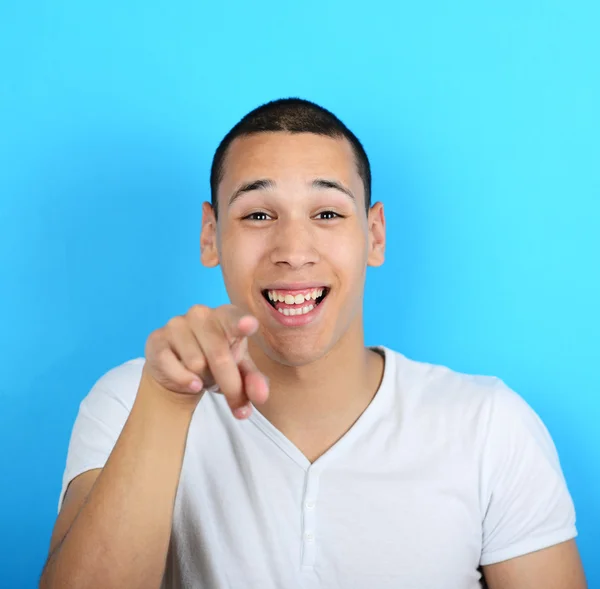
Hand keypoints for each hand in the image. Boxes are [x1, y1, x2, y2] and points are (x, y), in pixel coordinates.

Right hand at [143, 304, 268, 418]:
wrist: (178, 371)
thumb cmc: (216, 364)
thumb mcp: (240, 372)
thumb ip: (253, 381)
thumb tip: (260, 396)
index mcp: (226, 315)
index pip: (235, 317)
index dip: (242, 322)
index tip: (249, 325)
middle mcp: (201, 314)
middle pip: (219, 356)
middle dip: (231, 386)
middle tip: (236, 403)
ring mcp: (176, 324)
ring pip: (196, 364)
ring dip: (205, 380)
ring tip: (204, 376)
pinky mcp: (156, 339)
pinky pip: (172, 368)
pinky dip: (184, 381)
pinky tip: (190, 382)